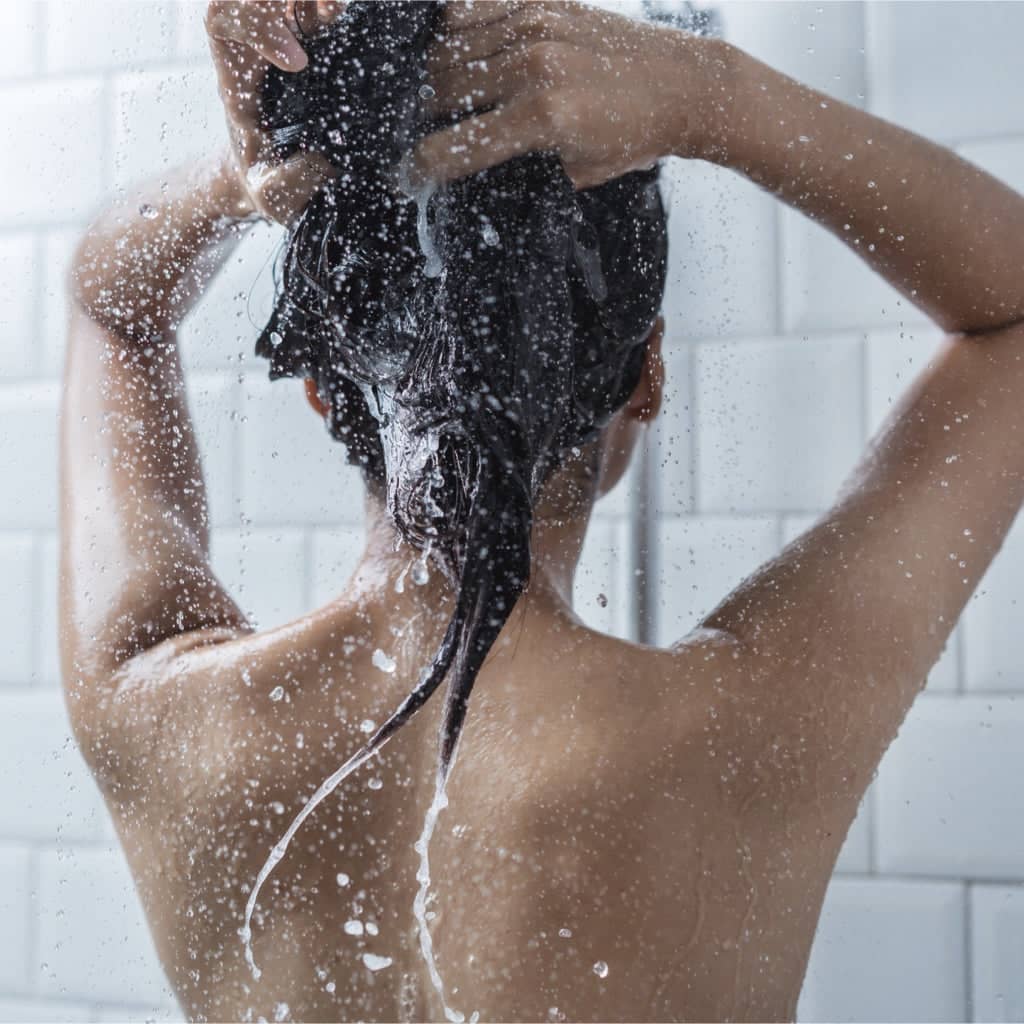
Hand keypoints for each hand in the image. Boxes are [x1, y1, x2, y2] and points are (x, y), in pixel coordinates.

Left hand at [205, 0, 342, 223]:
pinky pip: (313, 5)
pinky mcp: (311, 42)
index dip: (256, 24)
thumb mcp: (274, 194)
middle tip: (329, 10)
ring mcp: (283, 39)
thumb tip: (325, 159)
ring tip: (338, 9)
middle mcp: (256, 49)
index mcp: (237, 77)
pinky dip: (329, 5)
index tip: (298, 64)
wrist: (279, 179)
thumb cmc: (270, 184)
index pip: (222, 18)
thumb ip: (292, 181)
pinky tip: (346, 15)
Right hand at [414, 0, 728, 189]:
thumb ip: (523, 168)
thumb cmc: (633, 136)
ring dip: (432, 75)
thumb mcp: (576, 173)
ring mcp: (534, 25)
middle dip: (420, 117)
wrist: (682, 86)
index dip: (421, 167)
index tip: (405, 176)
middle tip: (413, 132)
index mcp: (541, 116)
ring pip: (449, 47)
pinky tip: (449, 50)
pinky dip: (452, 30)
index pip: (456, 146)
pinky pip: (473, 8)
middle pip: (441, 90)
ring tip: (428, 96)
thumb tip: (476, 169)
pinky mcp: (541, 1)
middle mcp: (532, 64)